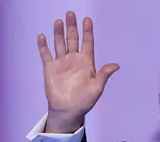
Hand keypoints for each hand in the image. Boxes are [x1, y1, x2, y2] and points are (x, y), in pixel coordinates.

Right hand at [37, 11, 119, 131]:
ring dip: (59, 32)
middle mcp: (74, 60)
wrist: (68, 111)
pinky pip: (46, 54)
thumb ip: (104, 75)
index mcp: (86, 63)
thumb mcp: (97, 88)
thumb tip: (116, 65)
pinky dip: (43, 45)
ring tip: (59, 21)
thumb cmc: (85, 101)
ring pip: (60, 43)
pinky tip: (42, 36)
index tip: (87, 19)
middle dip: (72, 26)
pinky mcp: (50, 68)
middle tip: (71, 13)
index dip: (87, 31)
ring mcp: (61, 63)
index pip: (87, 43)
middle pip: (73, 39)